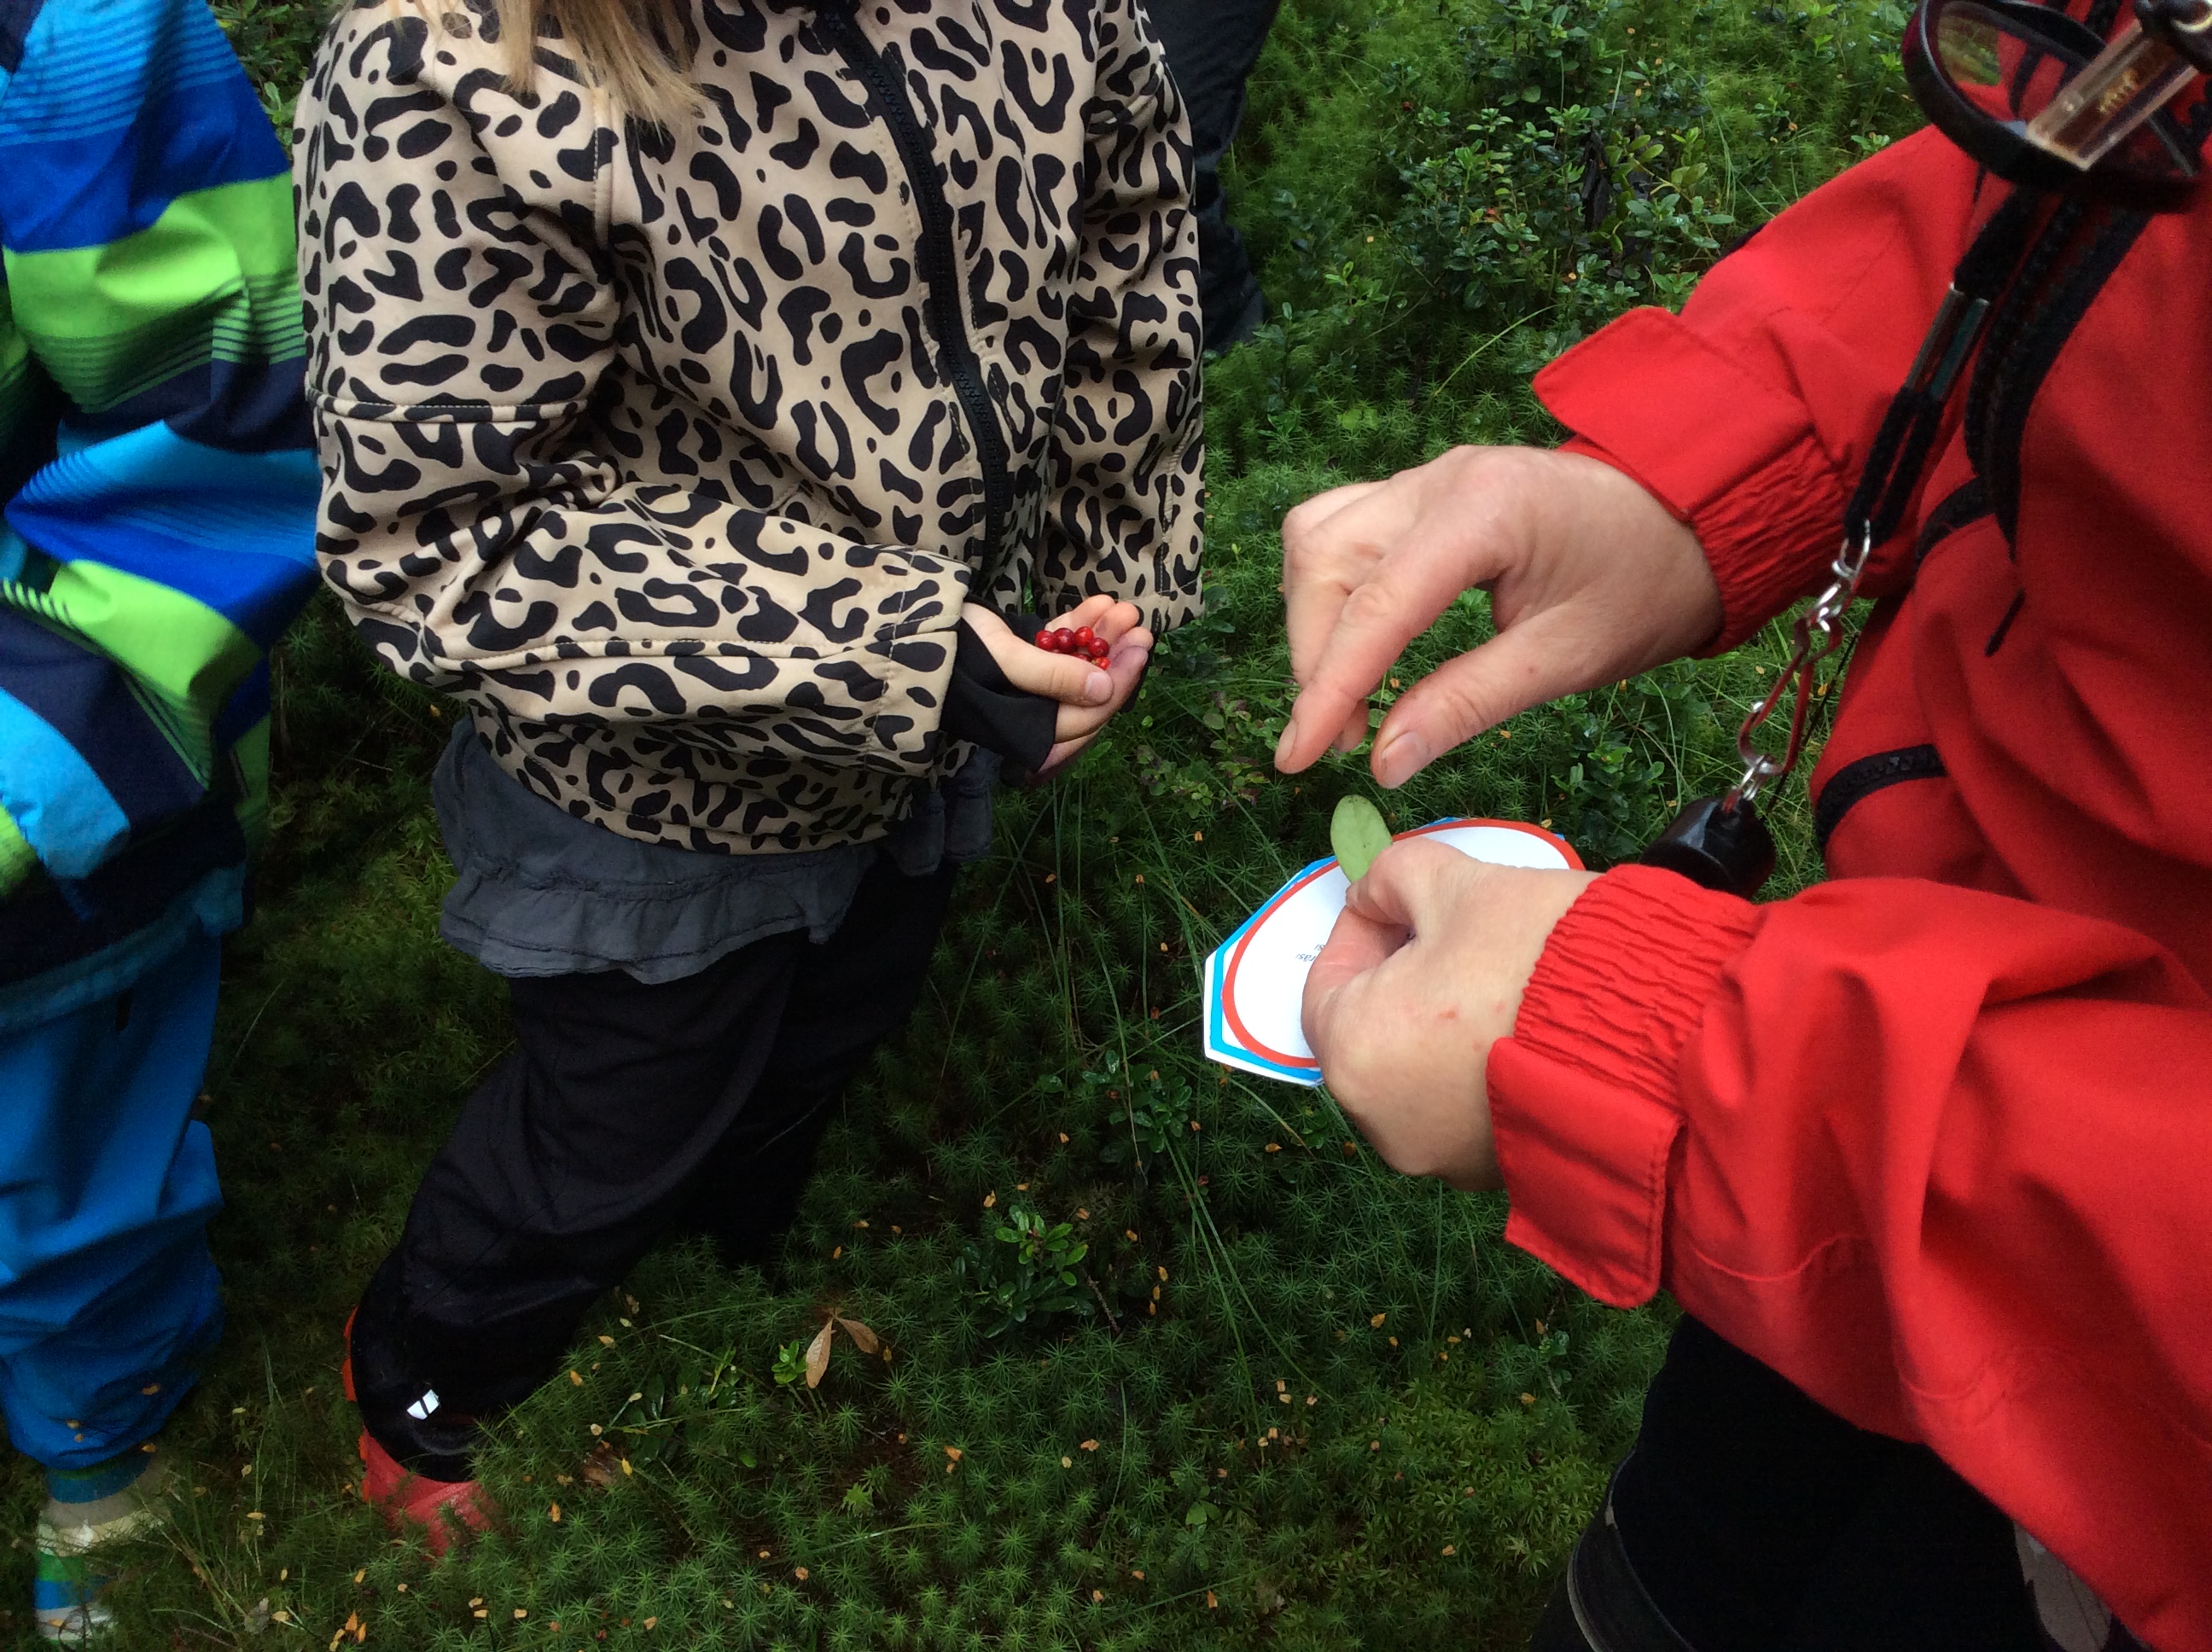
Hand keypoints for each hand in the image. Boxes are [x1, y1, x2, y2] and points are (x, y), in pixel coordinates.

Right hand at [960, 596, 1153, 775]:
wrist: (908, 629)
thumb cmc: (953, 649)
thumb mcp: (1006, 660)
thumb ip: (1054, 678)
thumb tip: (1106, 689)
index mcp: (1028, 728)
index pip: (1088, 715)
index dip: (1119, 685)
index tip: (1139, 652)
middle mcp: (1034, 712)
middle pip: (1090, 691)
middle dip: (1116, 657)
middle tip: (1141, 628)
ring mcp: (1030, 684)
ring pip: (1079, 666)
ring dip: (1102, 638)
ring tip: (1124, 608)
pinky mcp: (1023, 658)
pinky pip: (1059, 647)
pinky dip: (1078, 627)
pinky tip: (1098, 603)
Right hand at [1275, 446, 1720, 787]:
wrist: (1693, 519)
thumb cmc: (1643, 587)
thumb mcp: (1564, 660)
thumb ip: (1466, 705)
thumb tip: (1384, 762)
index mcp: (1484, 512)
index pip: (1376, 606)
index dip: (1328, 688)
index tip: (1296, 757)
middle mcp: (1439, 480)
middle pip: (1325, 562)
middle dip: (1316, 657)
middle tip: (1343, 738)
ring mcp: (1426, 478)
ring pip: (1318, 538)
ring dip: (1313, 620)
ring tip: (1345, 695)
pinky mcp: (1423, 492)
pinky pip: (1341, 528)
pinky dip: (1330, 588)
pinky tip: (1355, 640)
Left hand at [1301, 840, 1594, 1189]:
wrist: (1662, 1037)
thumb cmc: (1544, 959)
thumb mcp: (1456, 883)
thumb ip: (1392, 878)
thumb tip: (1372, 893)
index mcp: (1355, 1053)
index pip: (1324, 985)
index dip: (1361, 932)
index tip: (1398, 902)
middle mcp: (1384, 1123)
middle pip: (1372, 1033)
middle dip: (1404, 976)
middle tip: (1452, 931)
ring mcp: (1443, 1157)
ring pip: (1421, 1072)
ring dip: (1445, 1024)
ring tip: (1500, 976)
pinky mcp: (1499, 1172)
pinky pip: (1470, 1107)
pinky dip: (1484, 1066)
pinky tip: (1528, 1023)